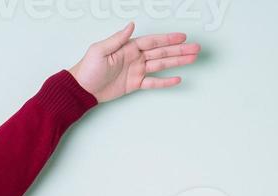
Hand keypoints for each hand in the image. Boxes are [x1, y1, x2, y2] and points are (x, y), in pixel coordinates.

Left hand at [68, 21, 200, 102]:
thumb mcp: (100, 50)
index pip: (153, 41)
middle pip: (162, 52)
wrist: (82, 88)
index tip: (182, 37)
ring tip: (192, 60)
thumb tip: (131, 25)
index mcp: (128, 47)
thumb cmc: (88, 68)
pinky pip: (153, 83)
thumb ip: (117, 39)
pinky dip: (165, 82)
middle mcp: (135, 57)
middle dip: (179, 50)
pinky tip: (177, 79)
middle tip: (196, 48)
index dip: (168, 39)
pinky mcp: (135, 84)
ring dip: (177, 62)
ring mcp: (137, 71)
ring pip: (161, 65)